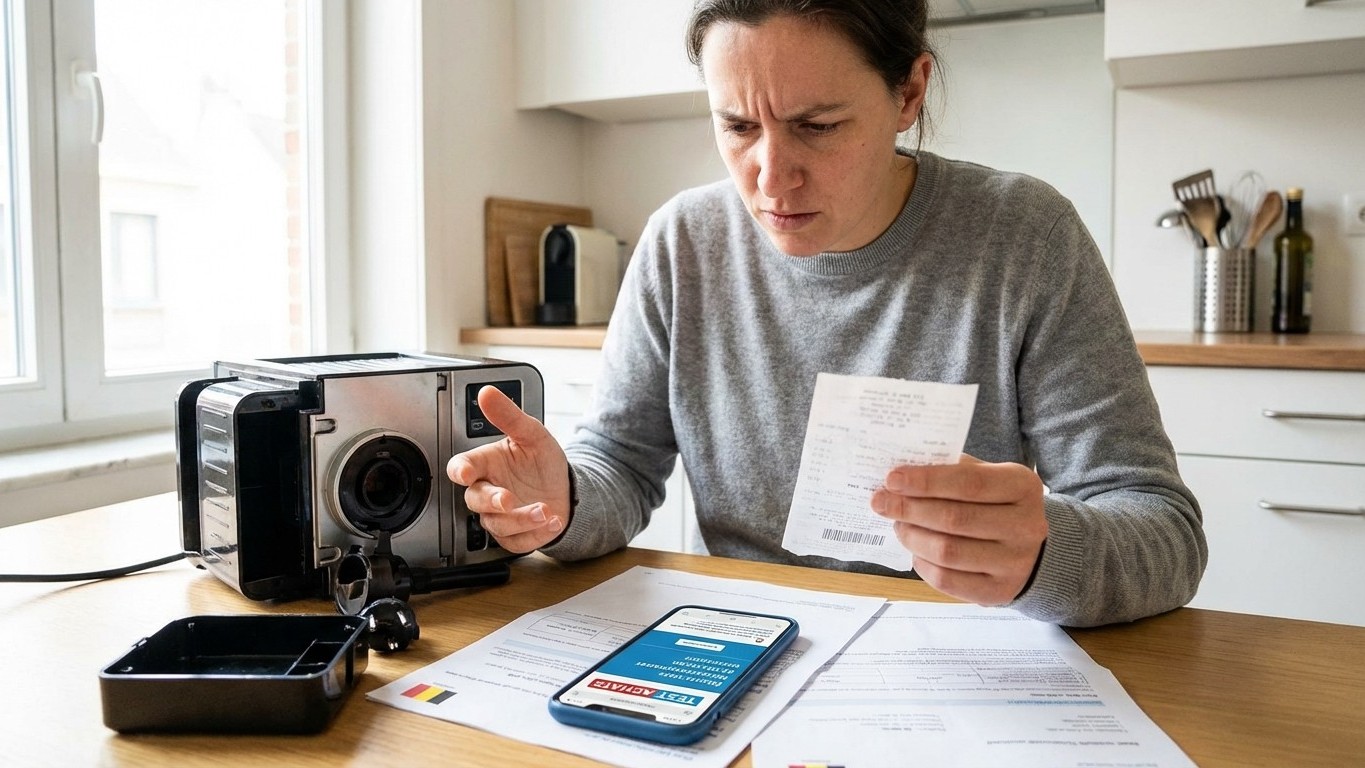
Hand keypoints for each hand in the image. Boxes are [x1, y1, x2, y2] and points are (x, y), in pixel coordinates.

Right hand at [446, 385, 571, 552]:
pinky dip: (535, 533)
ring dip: (521, 519)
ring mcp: (500, 516)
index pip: (461, 467)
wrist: (567, 490)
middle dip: (492, 501)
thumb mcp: (533, 434)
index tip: (466, 472)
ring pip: (497, 524)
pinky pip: (516, 540)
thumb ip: (509, 416)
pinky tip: (552, 521)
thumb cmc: (544, 463)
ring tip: (545, 510)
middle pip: (475, 500)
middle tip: (509, 499)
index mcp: (487, 464)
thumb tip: (488, 393)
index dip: (460, 471)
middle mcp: (489, 491)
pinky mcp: (514, 536)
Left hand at [870, 454, 1046, 605]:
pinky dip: (921, 563)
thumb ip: (952, 471)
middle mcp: (1026, 527)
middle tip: (881, 502)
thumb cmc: (997, 505)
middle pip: (954, 519)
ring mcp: (1014, 563)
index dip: (926, 481)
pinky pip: (947, 581)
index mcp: (1023, 487)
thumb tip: (903, 475)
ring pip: (947, 552)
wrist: (1030, 550)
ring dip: (912, 536)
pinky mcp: (998, 593)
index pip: (969, 483)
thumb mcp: (988, 477)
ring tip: (898, 525)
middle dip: (909, 509)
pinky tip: (915, 550)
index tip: (891, 479)